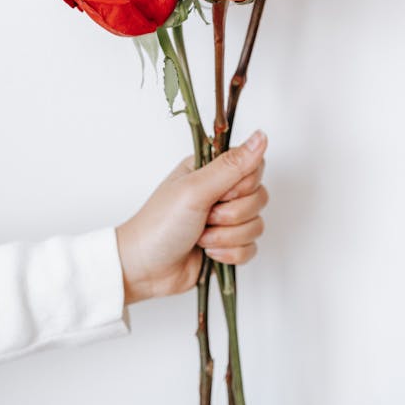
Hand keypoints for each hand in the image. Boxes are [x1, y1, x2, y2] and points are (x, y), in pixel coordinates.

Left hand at [116, 130, 267, 304]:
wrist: (144, 269)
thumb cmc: (159, 224)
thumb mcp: (195, 189)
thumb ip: (232, 165)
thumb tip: (261, 136)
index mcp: (210, 169)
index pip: (253, 166)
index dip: (243, 184)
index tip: (220, 193)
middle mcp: (220, 190)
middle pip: (259, 196)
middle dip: (232, 214)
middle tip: (206, 216)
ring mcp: (225, 219)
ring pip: (256, 224)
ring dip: (228, 236)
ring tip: (201, 237)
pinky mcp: (228, 244)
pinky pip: (251, 247)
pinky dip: (230, 254)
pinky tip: (208, 253)